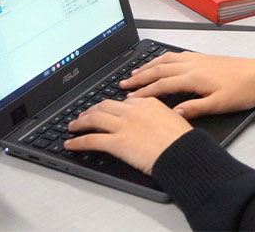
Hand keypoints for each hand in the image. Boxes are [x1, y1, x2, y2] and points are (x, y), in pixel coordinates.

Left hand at [64, 98, 190, 174]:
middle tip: (85, 115)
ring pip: (93, 119)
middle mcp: (132, 111)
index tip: (107, 109)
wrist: (182, 152)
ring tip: (73, 126)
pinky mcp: (116, 142)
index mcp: (147, 103)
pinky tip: (71, 144)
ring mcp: (123, 125)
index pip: (123, 101)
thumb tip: (161, 116)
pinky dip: (78, 142)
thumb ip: (162, 114)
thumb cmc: (183, 141)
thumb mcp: (175, 119)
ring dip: (80, 122)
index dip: (112, 106)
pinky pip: (91, 140)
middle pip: (104, 106)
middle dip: (91, 110)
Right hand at [122, 52, 254, 118]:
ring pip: (165, 60)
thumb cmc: (243, 91)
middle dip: (139, 77)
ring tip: (134, 72)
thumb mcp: (219, 105)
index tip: (130, 99)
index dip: (144, 92)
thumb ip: (195, 108)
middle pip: (159, 69)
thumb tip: (174, 114)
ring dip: (148, 66)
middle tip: (122, 84)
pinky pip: (175, 55)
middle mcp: (192, 65)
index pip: (162, 85)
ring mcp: (197, 59)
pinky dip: (162, 58)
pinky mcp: (202, 57)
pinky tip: (159, 62)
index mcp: (194, 77)